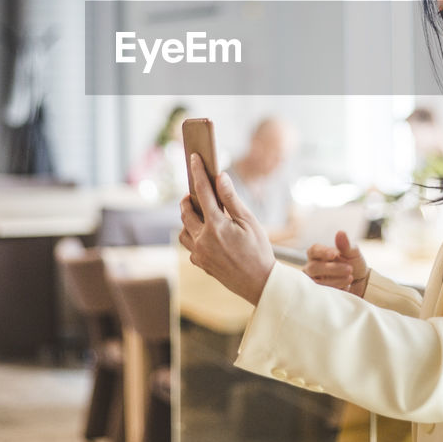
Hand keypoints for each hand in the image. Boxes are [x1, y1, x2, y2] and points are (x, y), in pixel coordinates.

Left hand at [179, 154, 274, 304]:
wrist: (259, 283)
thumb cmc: (258, 250)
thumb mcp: (249, 221)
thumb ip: (232, 199)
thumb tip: (221, 177)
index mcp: (216, 226)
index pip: (202, 192)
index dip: (198, 172)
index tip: (194, 158)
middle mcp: (202, 239)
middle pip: (186, 211)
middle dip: (189, 199)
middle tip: (196, 193)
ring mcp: (199, 253)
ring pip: (183, 230)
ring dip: (188, 219)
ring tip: (201, 215)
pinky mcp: (200, 264)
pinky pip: (190, 246)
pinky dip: (194, 237)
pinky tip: (207, 235)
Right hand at [304, 231, 368, 296]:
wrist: (360, 282)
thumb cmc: (354, 263)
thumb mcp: (353, 252)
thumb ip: (346, 245)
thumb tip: (341, 233)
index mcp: (318, 253)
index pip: (314, 250)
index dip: (322, 252)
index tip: (334, 255)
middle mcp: (313, 265)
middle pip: (314, 267)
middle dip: (332, 269)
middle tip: (349, 269)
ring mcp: (314, 279)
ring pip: (317, 281)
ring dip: (335, 280)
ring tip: (350, 277)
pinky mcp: (319, 292)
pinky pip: (322, 291)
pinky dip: (335, 288)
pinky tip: (346, 286)